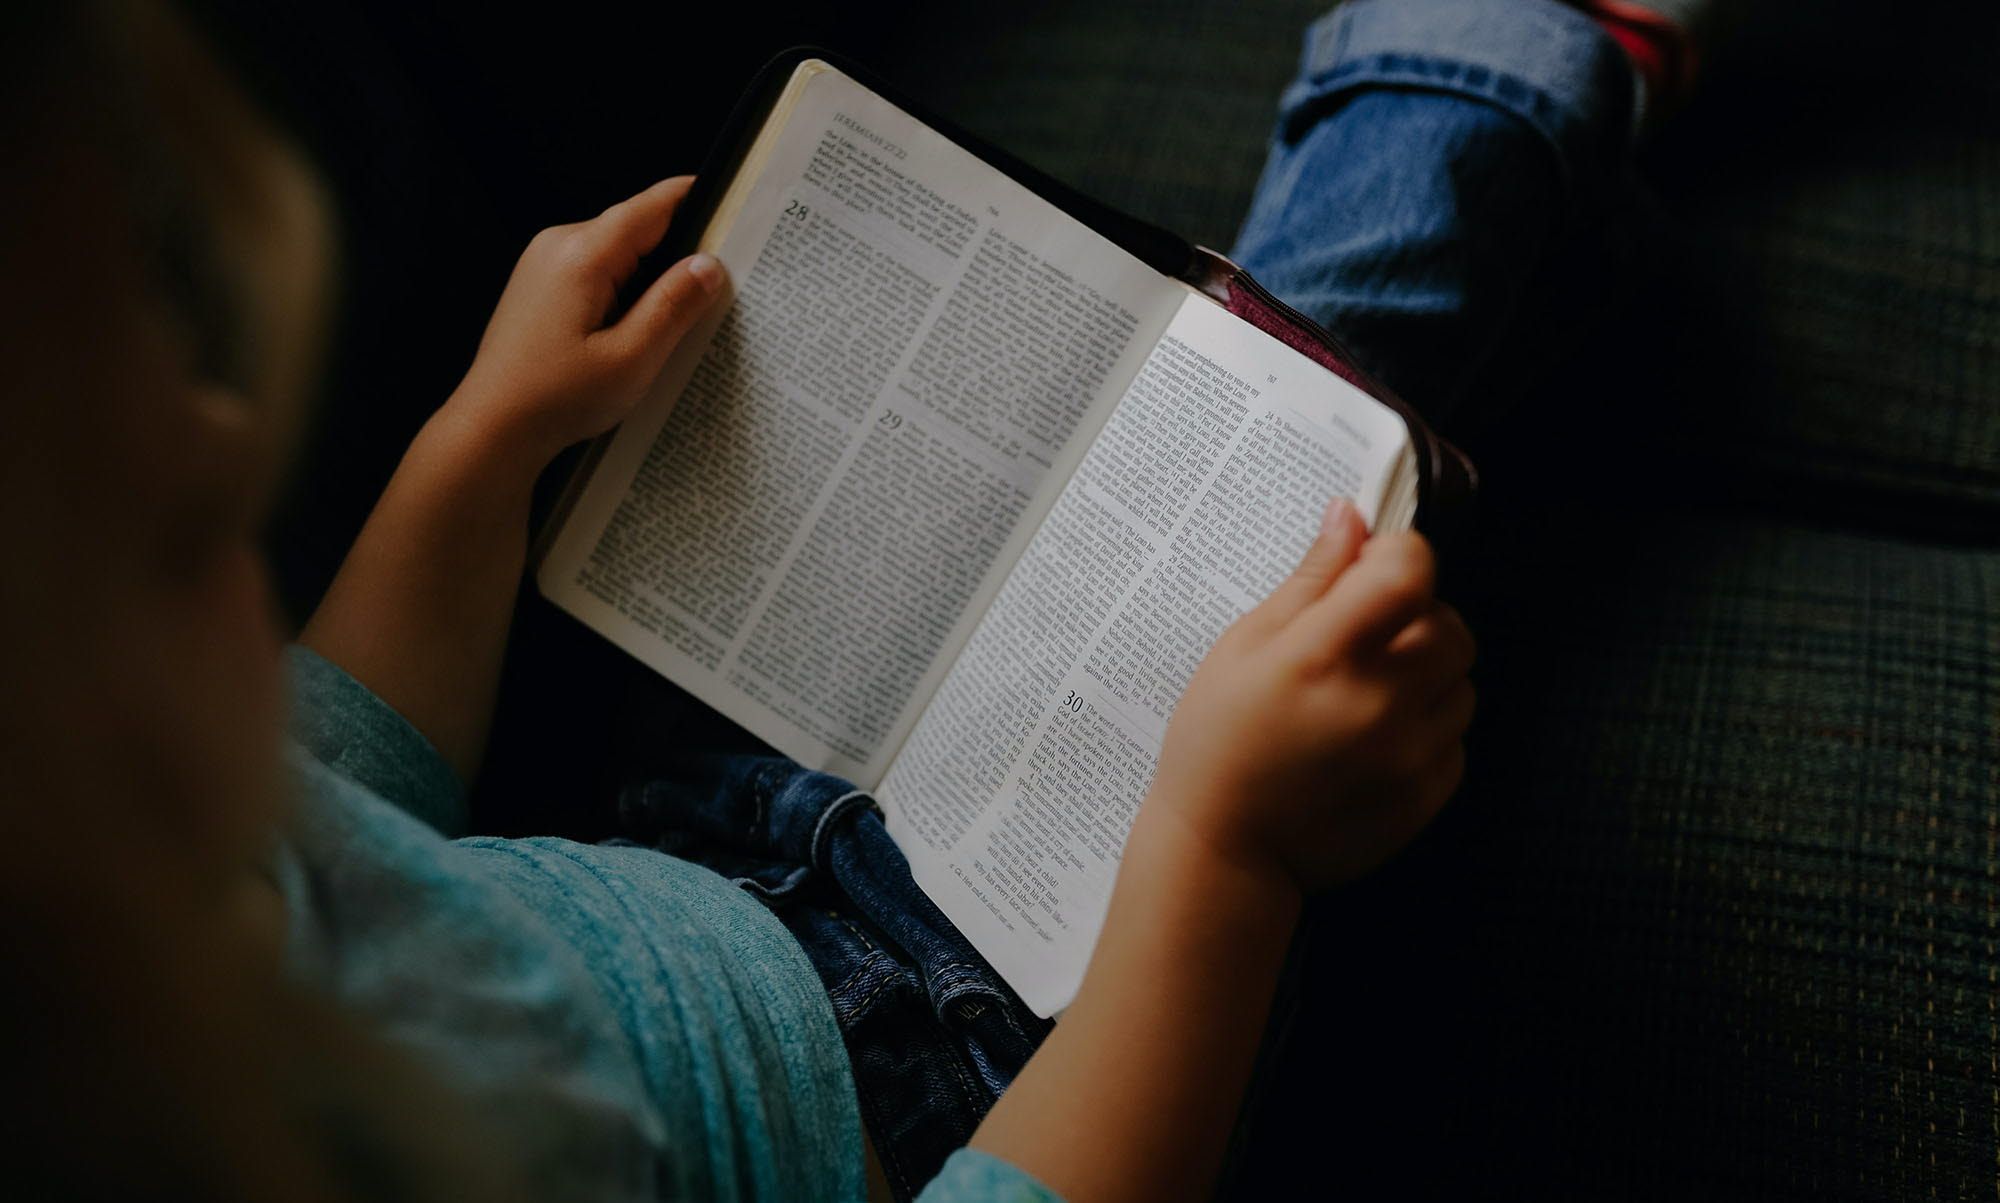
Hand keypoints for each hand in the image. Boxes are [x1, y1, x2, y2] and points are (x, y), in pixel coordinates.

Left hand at [442, 175, 726, 468]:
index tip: (735, 209)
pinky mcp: (541, 285)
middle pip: (638, 228)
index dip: (699, 201)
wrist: (492, 429)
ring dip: (649, 280)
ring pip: (618, 253)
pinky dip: (624, 293)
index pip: (654, 205)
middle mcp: (558, 244)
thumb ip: (674, 306)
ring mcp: (544, 263)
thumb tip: (709, 265)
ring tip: (671, 325)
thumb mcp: (632, 359)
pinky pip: (596, 272)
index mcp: (583, 253)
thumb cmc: (555, 399)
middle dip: (677, 253)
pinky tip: (633, 333)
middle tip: (714, 292)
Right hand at [1143, 498, 1473, 895]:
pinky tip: (1377, 738)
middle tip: (1366, 636)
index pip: (1410, 571)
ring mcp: (1409, 755)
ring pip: (1462, 681)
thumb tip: (1351, 516)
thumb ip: (1310, 581)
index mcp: (1323, 655)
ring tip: (1370, 692)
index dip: (1396, 556)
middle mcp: (1377, 703)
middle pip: (1450, 624)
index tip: (1369, 569)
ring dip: (1428, 673)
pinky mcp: (1427, 796)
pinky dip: (1428, 727)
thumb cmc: (1219, 742)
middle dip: (1416, 616)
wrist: (1225, 850)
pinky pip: (1457, 737)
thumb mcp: (1244, 646)